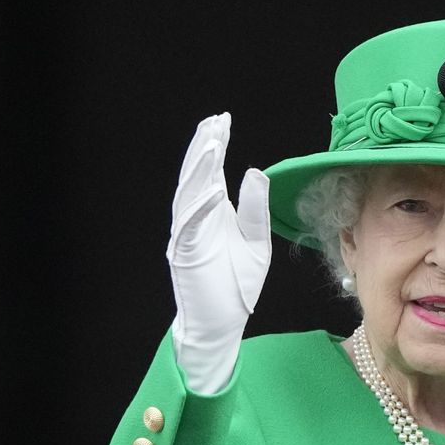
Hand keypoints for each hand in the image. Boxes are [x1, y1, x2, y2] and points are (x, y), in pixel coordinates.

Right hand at [167, 112, 270, 393]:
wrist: (223, 323)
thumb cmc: (236, 284)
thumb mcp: (256, 241)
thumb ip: (255, 209)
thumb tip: (254, 172)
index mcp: (212, 214)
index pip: (211, 173)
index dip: (215, 146)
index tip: (223, 120)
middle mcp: (196, 220)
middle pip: (196, 177)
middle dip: (204, 148)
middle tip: (215, 122)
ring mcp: (189, 237)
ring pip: (189, 195)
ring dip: (200, 170)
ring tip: (212, 144)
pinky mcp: (187, 256)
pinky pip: (191, 227)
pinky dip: (200, 208)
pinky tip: (213, 189)